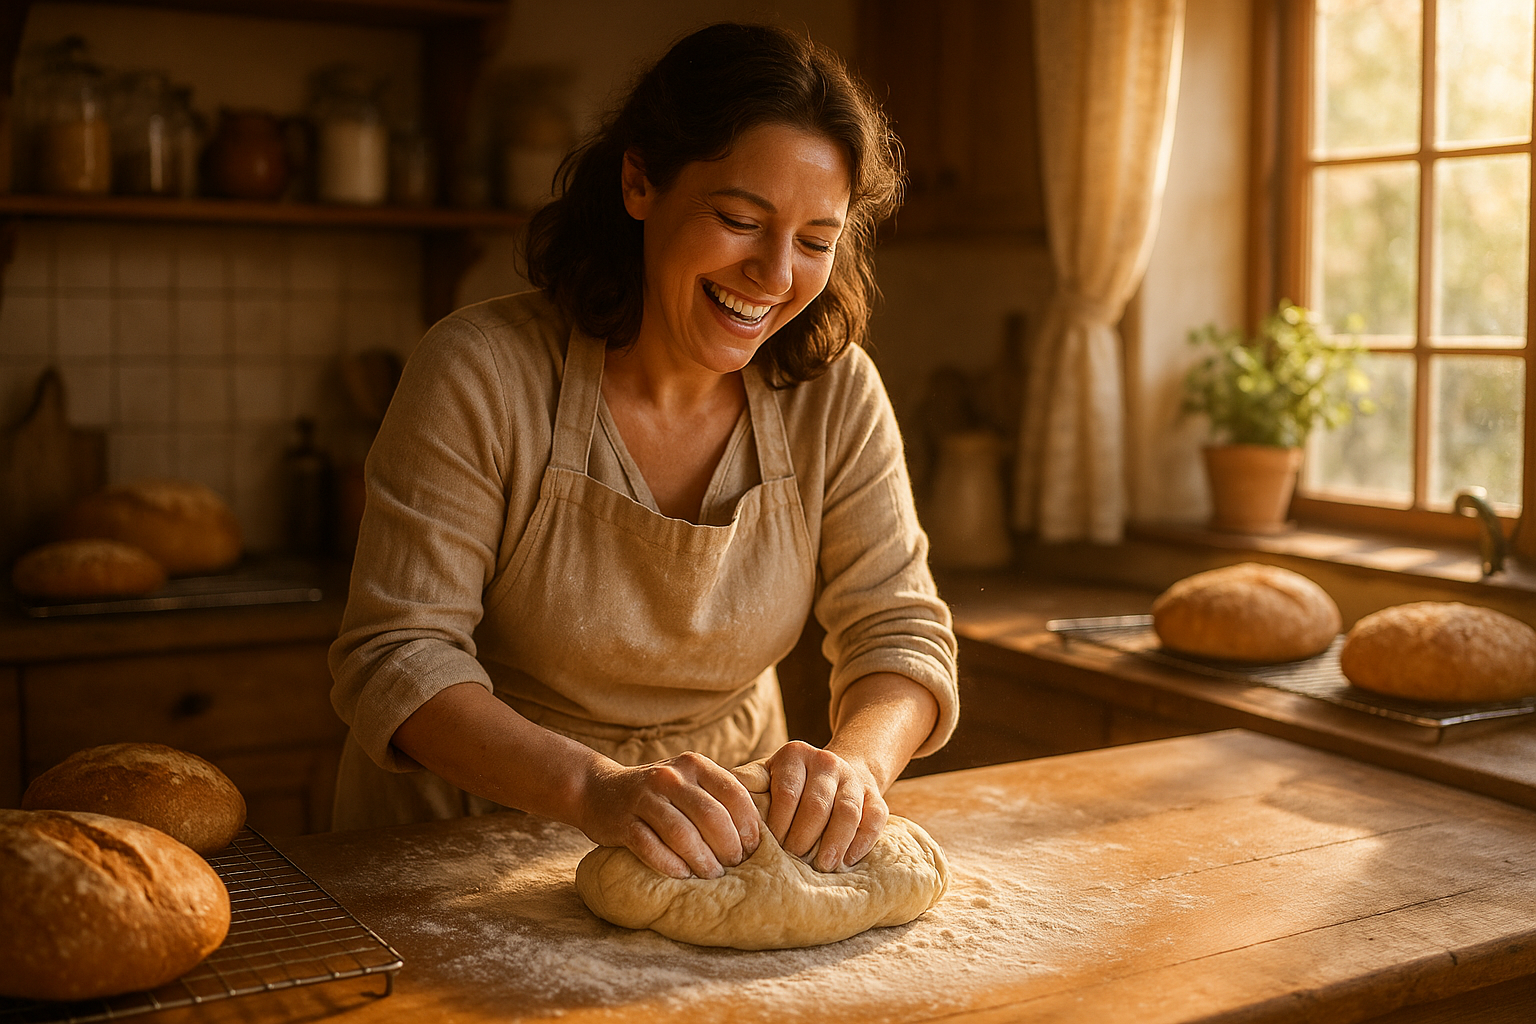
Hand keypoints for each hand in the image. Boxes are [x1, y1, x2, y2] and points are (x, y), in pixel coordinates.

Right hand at [578, 752, 760, 879]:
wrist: (599, 789)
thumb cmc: (658, 794)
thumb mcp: (688, 782)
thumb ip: (716, 797)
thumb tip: (758, 835)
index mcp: (694, 764)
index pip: (733, 793)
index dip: (748, 825)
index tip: (754, 849)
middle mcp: (670, 776)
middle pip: (711, 816)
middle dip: (728, 846)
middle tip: (735, 865)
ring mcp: (644, 798)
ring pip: (682, 834)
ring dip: (702, 860)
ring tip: (712, 875)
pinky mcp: (623, 821)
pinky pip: (651, 848)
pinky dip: (671, 865)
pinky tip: (683, 876)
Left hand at [735, 742, 887, 871]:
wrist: (834, 771)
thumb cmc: (788, 783)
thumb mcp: (765, 776)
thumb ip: (745, 785)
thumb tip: (716, 799)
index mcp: (794, 755)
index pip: (787, 792)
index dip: (778, 824)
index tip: (769, 848)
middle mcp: (826, 761)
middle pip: (817, 805)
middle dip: (804, 837)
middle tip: (793, 862)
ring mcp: (853, 778)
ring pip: (847, 812)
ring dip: (834, 842)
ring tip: (822, 867)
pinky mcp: (875, 795)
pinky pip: (874, 819)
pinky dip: (862, 842)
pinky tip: (848, 861)